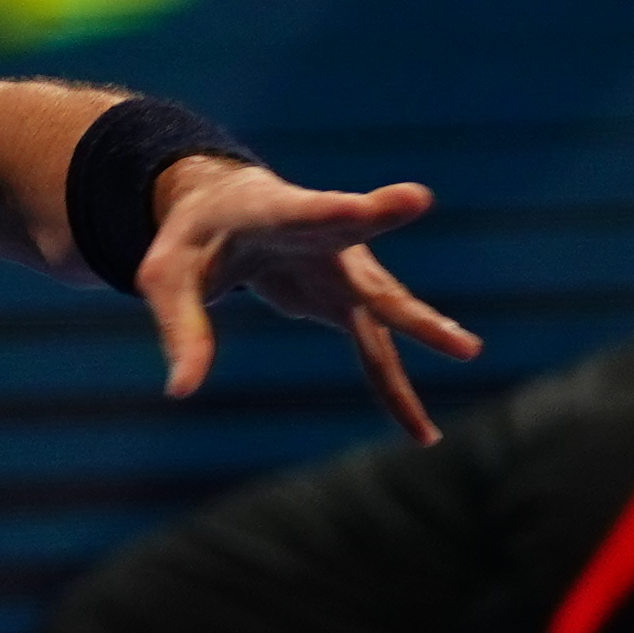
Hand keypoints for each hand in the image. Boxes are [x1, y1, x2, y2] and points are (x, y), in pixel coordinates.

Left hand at [141, 160, 479, 439]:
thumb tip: (182, 391)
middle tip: (435, 246)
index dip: (357, 209)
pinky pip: (377, 354)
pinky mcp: (349, 302)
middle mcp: (327, 240)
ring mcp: (346, 272)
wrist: (228, 209)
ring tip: (467, 352)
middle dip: (408, 283)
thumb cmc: (193, 237)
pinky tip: (422, 435)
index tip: (412, 197)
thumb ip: (181, 327)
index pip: (319, 212)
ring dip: (424, 334)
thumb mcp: (166, 278)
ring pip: (387, 313)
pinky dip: (395, 393)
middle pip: (370, 267)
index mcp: (278, 214)